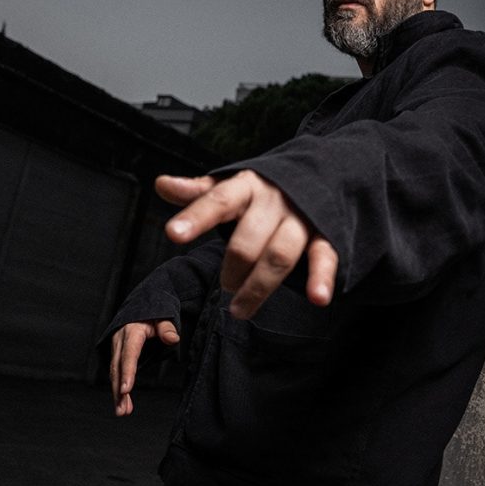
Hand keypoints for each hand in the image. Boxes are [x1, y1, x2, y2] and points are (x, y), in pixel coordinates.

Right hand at [109, 319, 178, 416]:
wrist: (141, 306)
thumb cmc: (153, 312)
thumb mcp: (163, 316)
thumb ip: (167, 328)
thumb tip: (173, 339)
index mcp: (131, 331)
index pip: (129, 354)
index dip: (127, 372)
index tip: (126, 389)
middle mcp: (120, 341)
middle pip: (118, 367)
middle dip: (119, 390)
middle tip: (122, 409)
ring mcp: (117, 348)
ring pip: (115, 373)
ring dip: (117, 393)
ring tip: (122, 411)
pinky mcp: (118, 355)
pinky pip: (117, 373)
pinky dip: (118, 388)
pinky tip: (123, 403)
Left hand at [156, 171, 338, 319]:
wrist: (319, 175)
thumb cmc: (263, 192)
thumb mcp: (230, 187)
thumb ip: (197, 192)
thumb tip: (160, 184)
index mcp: (247, 187)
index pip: (217, 201)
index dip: (195, 218)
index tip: (172, 234)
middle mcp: (274, 201)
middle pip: (248, 239)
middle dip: (232, 269)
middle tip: (225, 285)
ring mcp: (301, 219)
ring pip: (279, 255)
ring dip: (258, 287)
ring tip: (239, 309)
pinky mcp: (324, 235)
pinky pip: (324, 256)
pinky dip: (321, 278)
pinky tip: (318, 298)